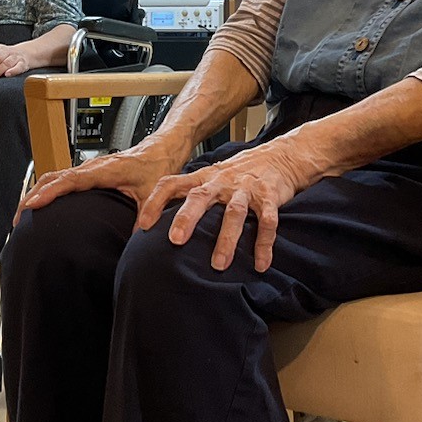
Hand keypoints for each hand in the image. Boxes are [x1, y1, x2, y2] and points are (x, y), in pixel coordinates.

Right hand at [18, 135, 191, 225]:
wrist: (160, 150)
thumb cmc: (155, 166)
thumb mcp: (153, 192)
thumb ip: (145, 214)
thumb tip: (137, 238)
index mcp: (104, 169)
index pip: (69, 180)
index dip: (49, 192)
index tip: (33, 205)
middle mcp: (91, 167)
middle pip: (52, 178)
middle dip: (32, 196)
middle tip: (18, 220)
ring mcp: (87, 169)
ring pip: (53, 177)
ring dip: (36, 193)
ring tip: (22, 216)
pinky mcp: (87, 173)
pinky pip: (60, 179)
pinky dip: (46, 190)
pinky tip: (41, 205)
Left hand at [138, 134, 325, 272]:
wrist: (279, 157)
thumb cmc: (237, 174)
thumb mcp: (209, 178)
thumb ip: (188, 196)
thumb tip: (158, 224)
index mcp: (203, 178)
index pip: (172, 184)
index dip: (155, 203)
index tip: (142, 226)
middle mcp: (221, 182)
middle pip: (200, 197)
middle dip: (187, 218)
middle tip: (175, 241)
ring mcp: (245, 189)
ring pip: (234, 213)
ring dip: (226, 239)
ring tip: (218, 265)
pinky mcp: (269, 198)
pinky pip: (267, 222)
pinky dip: (264, 244)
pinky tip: (261, 264)